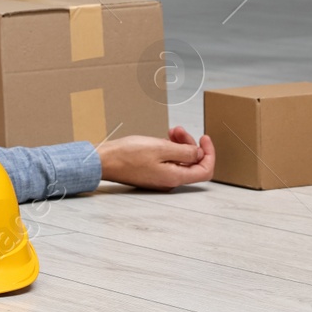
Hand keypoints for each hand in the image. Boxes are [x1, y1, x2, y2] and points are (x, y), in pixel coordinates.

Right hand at [97, 127, 214, 190]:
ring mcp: (159, 177)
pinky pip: (167, 162)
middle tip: (179, 130)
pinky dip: (168, 149)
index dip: (209, 153)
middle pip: (192, 164)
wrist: (103, 161)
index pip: (205, 170)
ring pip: (179, 161)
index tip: (204, 138)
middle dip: (191, 145)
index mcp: (175, 177)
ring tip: (170, 131)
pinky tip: (161, 139)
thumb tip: (199, 154)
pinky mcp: (150, 173)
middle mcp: (169, 180)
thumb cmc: (126, 155)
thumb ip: (184, 152)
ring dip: (179, 145)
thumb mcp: (160, 148)